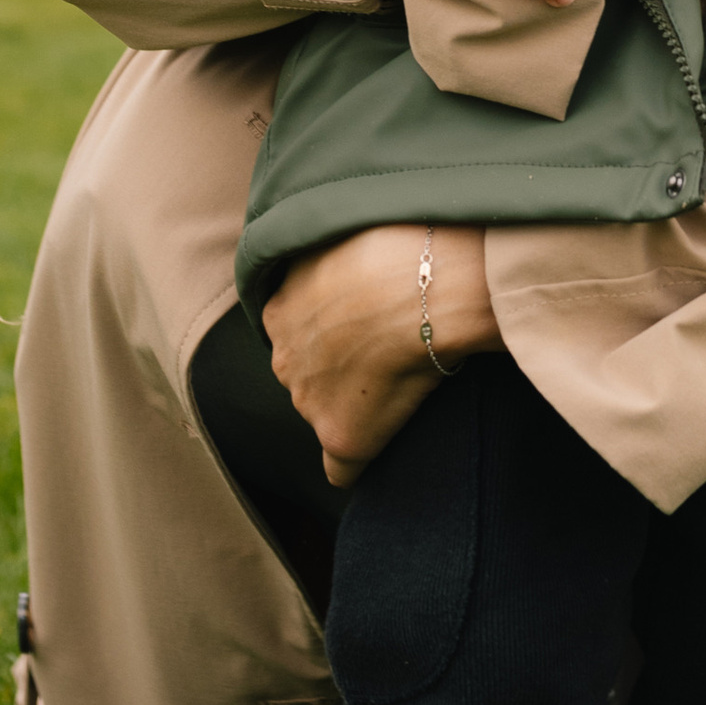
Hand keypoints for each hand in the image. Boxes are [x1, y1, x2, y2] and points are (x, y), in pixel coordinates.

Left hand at [263, 223, 500, 487]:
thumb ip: (335, 255)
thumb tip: (354, 255)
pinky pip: (341, 469)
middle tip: (387, 347)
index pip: (295, 333)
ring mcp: (310, 401)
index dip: (334, 330)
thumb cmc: (398, 245)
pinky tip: (380, 454)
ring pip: (325, 412)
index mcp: (279, 310)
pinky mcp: (342, 436)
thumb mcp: (347, 235)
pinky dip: (358, 463)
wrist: (426, 282)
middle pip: (305, 374)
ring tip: (404, 379)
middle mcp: (284, 359)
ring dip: (355, 403)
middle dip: (337, 366)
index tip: (367, 320)